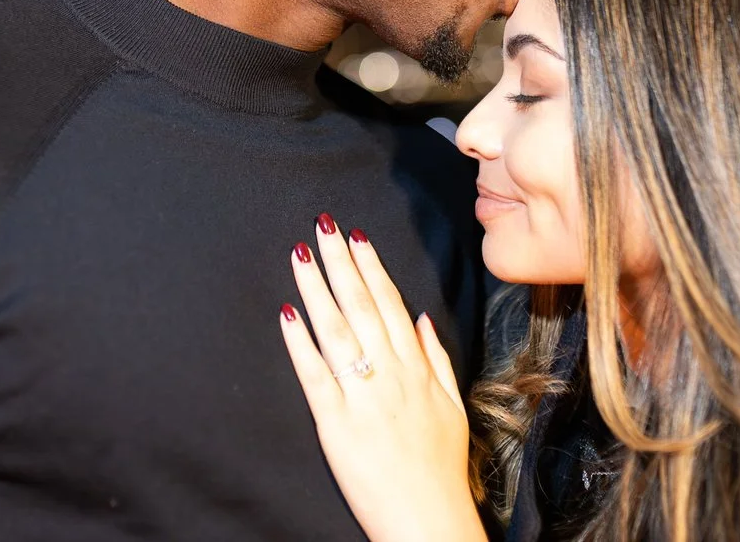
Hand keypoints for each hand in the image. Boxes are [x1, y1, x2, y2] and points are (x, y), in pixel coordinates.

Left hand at [279, 216, 487, 541]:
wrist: (428, 521)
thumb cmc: (440, 469)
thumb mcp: (452, 407)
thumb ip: (436, 360)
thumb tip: (422, 319)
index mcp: (416, 369)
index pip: (390, 306)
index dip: (371, 268)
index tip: (356, 237)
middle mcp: (390, 375)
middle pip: (361, 307)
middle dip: (340, 263)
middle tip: (323, 226)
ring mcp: (362, 397)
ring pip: (336, 331)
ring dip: (317, 289)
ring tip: (300, 255)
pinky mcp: (336, 424)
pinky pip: (315, 376)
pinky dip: (300, 344)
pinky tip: (287, 315)